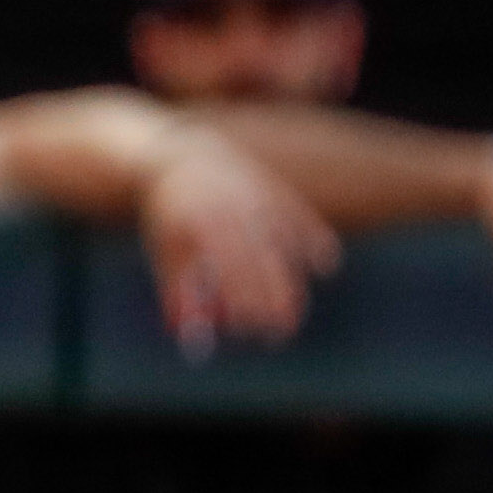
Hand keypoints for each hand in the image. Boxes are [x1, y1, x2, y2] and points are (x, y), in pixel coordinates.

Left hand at [136, 134, 336, 354]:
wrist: (184, 158)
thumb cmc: (172, 215)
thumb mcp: (166, 248)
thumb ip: (176, 289)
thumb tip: (185, 334)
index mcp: (199, 220)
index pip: (224, 260)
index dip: (239, 292)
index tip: (248, 326)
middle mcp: (230, 205)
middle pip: (257, 254)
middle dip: (271, 293)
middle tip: (281, 330)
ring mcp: (255, 194)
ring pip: (280, 238)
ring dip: (292, 275)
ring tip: (294, 313)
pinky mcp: (272, 188)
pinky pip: (296, 214)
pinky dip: (312, 237)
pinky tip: (327, 265)